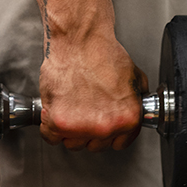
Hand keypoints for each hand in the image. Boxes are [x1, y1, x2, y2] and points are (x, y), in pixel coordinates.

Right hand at [38, 33, 148, 151]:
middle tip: (84, 111)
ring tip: (70, 107)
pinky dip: (49, 126)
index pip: (119, 143)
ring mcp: (81, 126)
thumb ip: (137, 100)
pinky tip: (55, 111)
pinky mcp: (57, 122)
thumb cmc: (103, 54)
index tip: (102, 127)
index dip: (109, 134)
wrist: (80, 41)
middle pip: (95, 145)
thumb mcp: (135, 77)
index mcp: (127, 119)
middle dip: (89, 131)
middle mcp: (105, 126)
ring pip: (72, 143)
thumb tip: (137, 108)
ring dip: (69, 130)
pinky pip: (50, 137)